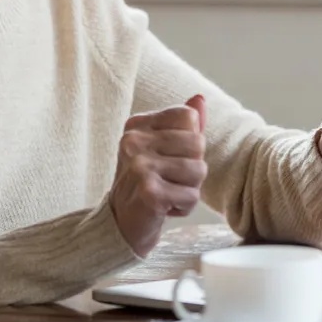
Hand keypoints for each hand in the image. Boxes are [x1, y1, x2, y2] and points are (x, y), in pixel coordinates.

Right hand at [109, 95, 208, 256]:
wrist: (121, 223)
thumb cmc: (147, 182)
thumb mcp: (162, 148)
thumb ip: (183, 125)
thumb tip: (199, 98)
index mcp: (137, 125)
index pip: (188, 117)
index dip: (189, 142)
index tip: (168, 157)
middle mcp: (134, 141)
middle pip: (197, 143)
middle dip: (193, 168)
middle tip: (169, 180)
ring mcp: (139, 166)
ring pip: (199, 170)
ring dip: (190, 189)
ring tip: (167, 193)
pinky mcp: (149, 192)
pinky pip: (192, 196)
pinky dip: (184, 207)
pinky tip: (165, 208)